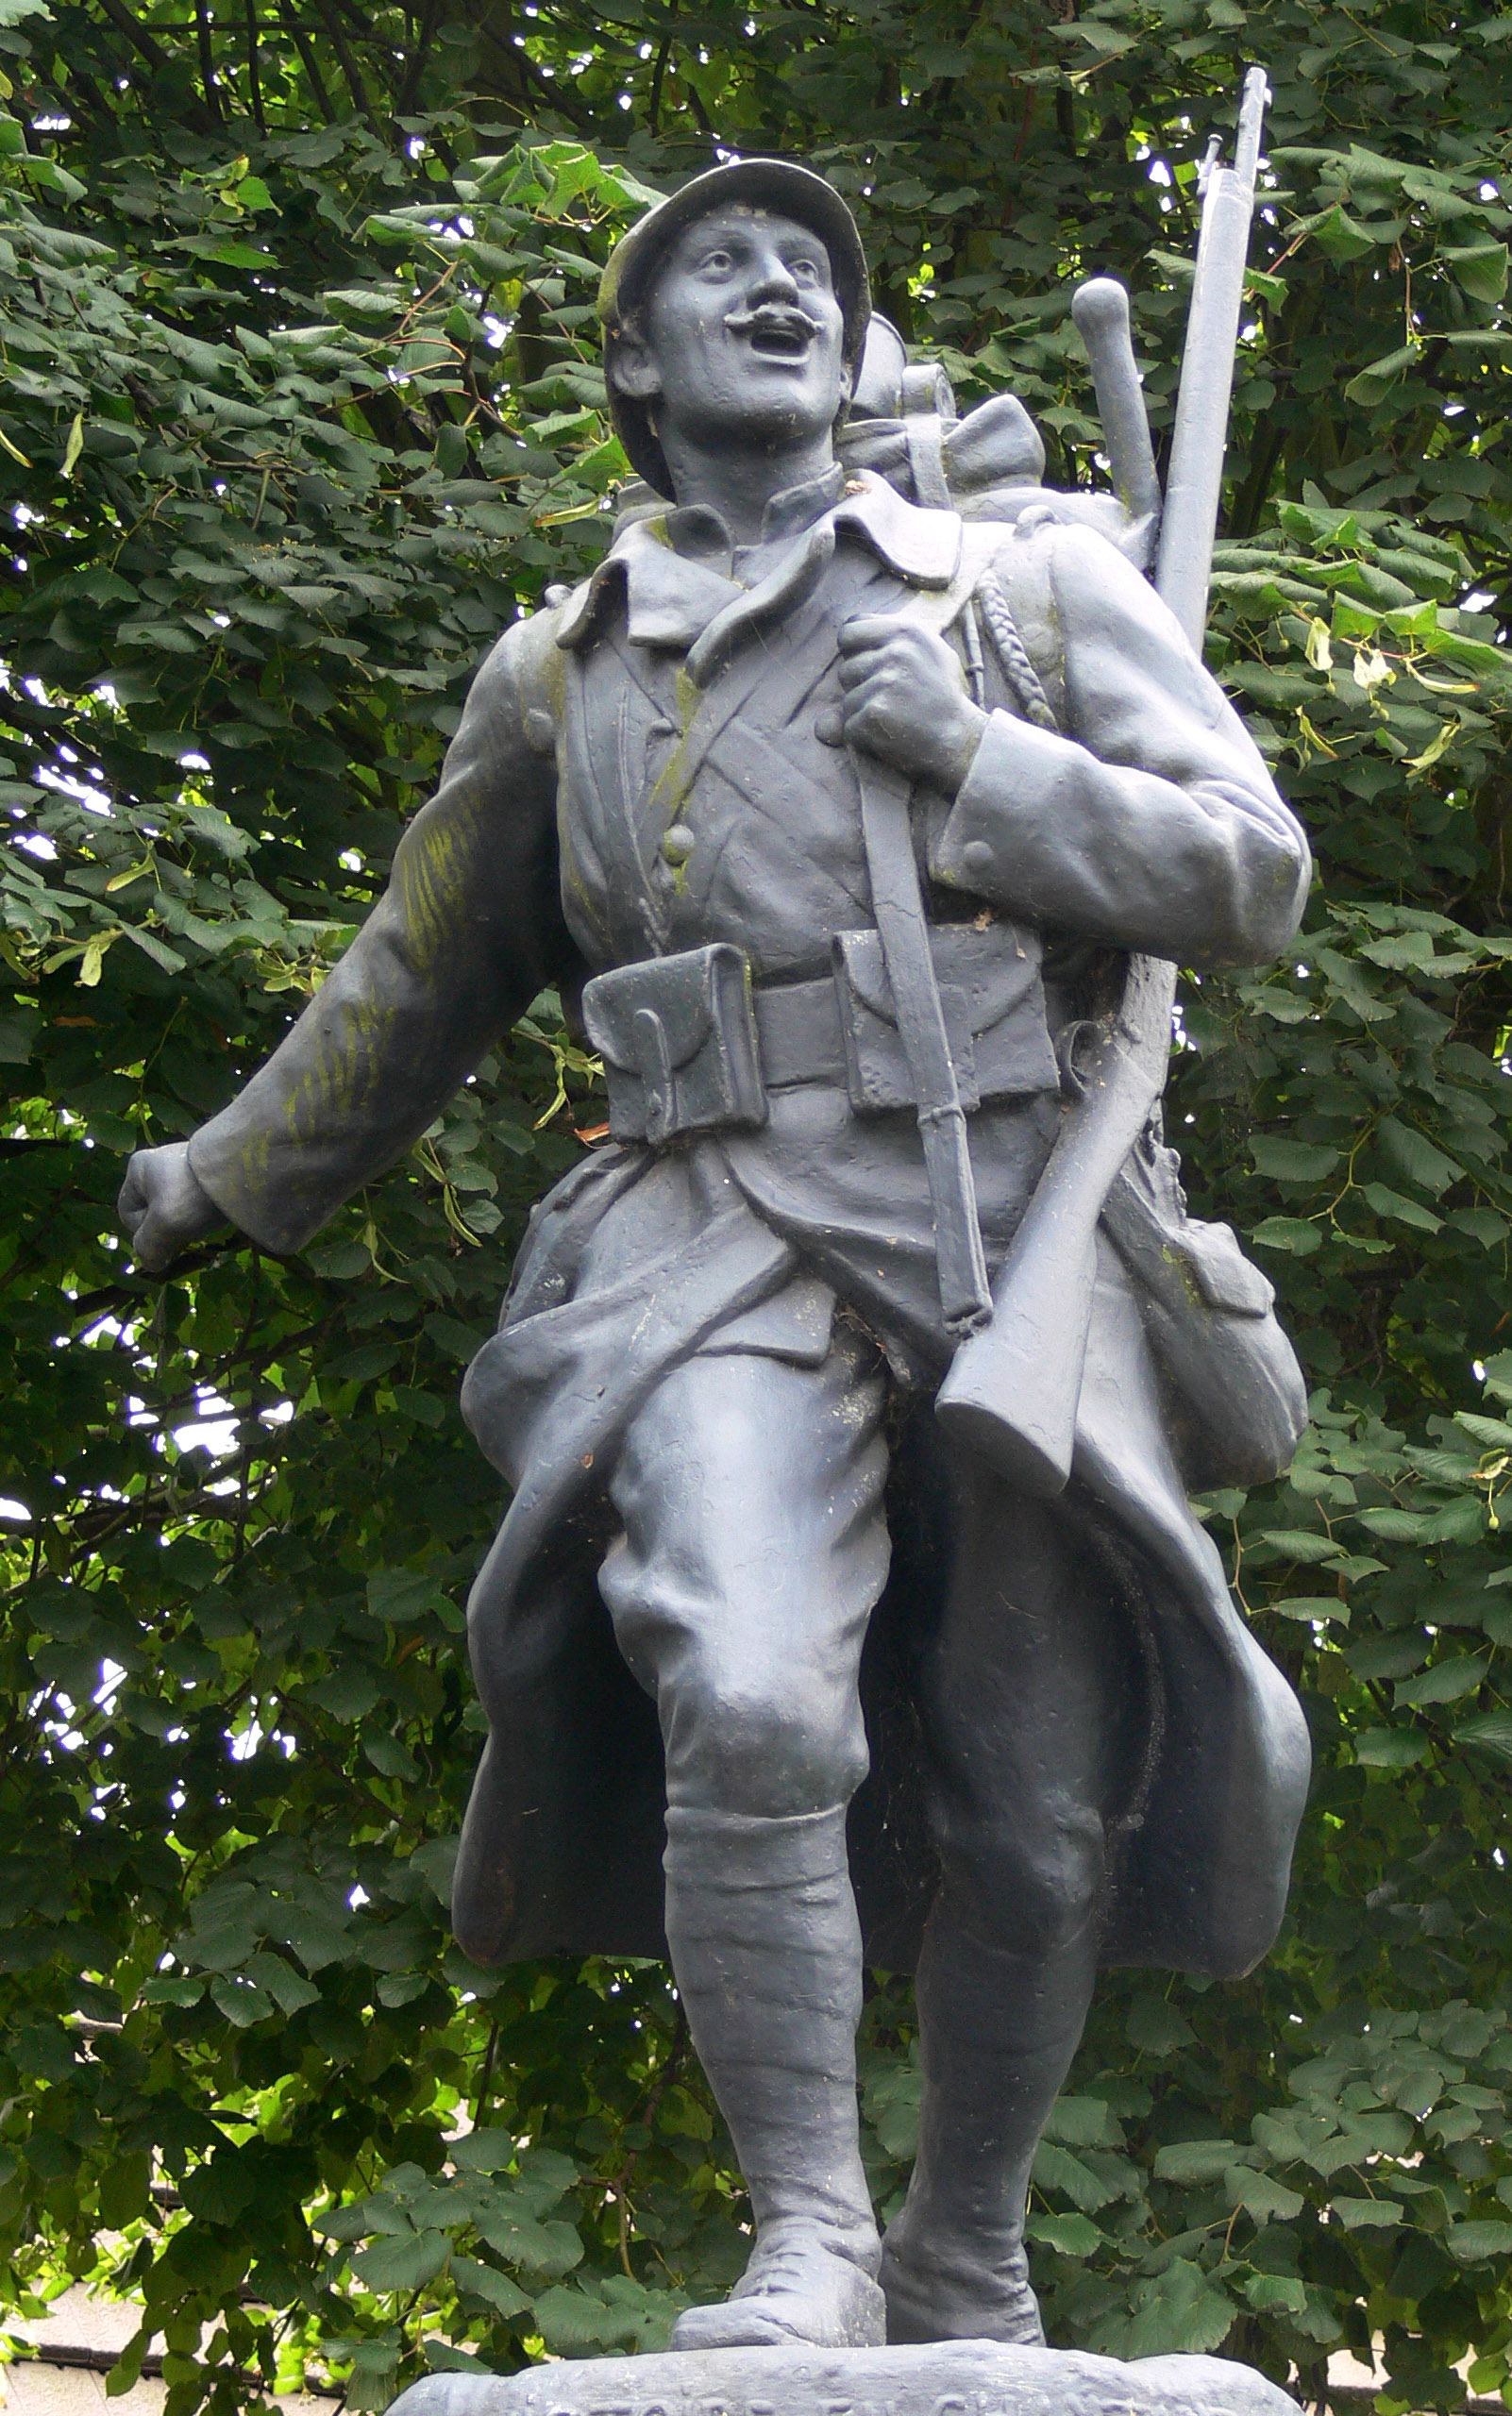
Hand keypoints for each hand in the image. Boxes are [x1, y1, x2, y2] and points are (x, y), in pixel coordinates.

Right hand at [118, 1142, 223, 1271]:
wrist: (243, 1168)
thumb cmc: (194, 1195)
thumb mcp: (163, 1225)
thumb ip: (149, 1247)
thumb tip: (151, 1263)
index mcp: (138, 1168)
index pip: (127, 1214)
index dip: (143, 1231)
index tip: (166, 1232)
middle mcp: (158, 1162)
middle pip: (153, 1211)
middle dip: (169, 1225)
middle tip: (188, 1226)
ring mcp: (183, 1164)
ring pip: (176, 1207)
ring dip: (187, 1220)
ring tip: (204, 1217)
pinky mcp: (207, 1171)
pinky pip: (196, 1199)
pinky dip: (204, 1210)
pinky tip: (216, 1212)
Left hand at [834, 616, 986, 795]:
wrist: (960, 743)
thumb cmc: (944, 699)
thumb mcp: (930, 656)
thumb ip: (891, 645)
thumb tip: (856, 636)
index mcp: (907, 632)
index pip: (850, 630)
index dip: (853, 651)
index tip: (867, 667)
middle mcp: (895, 654)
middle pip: (846, 669)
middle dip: (860, 688)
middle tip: (891, 701)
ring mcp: (883, 684)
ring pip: (846, 700)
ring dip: (863, 714)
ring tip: (895, 719)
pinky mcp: (873, 714)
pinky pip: (848, 726)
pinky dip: (863, 736)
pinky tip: (889, 735)